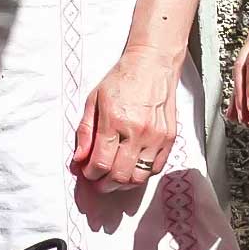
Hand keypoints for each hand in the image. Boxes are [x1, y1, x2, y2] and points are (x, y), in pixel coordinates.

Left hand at [72, 48, 178, 190]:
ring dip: (123, 183)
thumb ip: (85, 131)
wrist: (152, 65)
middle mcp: (137, 131)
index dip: (90, 174)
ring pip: (138, 177)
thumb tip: (79, 159)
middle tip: (98, 182)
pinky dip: (142, 174)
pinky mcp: (169, 137)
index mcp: (114, 120)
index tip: (87, 172)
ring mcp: (156, 136)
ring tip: (115, 178)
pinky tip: (133, 168)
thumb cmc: (122, 80)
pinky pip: (156, 168)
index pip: (101, 163)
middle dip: (104, 184)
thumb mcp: (94, 100)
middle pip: (119, 175)